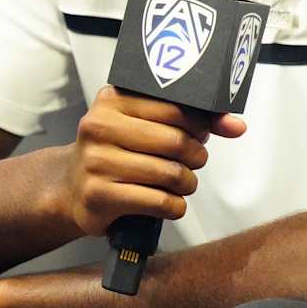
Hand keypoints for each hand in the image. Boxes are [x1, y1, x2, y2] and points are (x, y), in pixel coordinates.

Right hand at [62, 86, 246, 237]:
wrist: (69, 188)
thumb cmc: (117, 151)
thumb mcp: (143, 125)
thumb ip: (191, 119)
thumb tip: (237, 125)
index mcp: (112, 101)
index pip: (175, 108)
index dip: (200, 124)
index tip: (204, 133)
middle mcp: (99, 127)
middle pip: (175, 141)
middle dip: (196, 156)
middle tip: (194, 161)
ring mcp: (96, 163)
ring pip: (170, 174)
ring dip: (188, 183)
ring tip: (183, 183)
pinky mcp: (99, 196)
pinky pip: (158, 202)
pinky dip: (175, 206)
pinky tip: (170, 203)